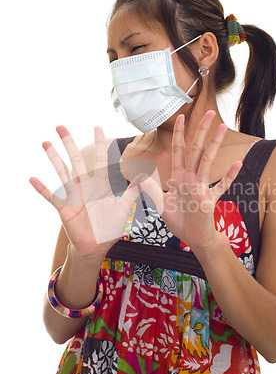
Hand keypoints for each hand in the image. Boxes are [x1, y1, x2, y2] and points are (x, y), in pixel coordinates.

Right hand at [30, 126, 144, 259]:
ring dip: (54, 158)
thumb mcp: (124, 210)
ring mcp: (74, 196)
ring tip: (46, 143)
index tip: (97, 127)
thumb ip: (133, 193)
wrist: (97, 247)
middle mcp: (85, 187)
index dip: (98, 144)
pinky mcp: (65, 208)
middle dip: (69, 143)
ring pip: (63, 173)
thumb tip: (145, 177)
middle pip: (76, 160)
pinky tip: (33, 179)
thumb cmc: (110, 228)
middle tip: (60, 126)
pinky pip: (52, 196)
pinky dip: (43, 188)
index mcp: (100, 186)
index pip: (99, 160)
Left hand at [140, 111, 242, 250]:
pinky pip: (221, 185)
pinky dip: (228, 175)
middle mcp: (191, 178)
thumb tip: (137, 175)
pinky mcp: (210, 199)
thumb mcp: (160, 204)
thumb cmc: (179, 221)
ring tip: (222, 127)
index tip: (182, 117)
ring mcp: (202, 187)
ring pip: (207, 161)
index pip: (179, 150)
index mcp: (179, 177)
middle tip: (210, 112)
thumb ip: (150, 189)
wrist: (194, 238)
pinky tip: (237, 163)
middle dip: (201, 131)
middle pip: (196, 149)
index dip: (180, 134)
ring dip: (214, 144)